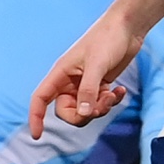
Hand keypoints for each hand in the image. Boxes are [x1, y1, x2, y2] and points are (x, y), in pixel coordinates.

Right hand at [28, 9, 138, 138]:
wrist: (127, 28)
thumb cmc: (107, 39)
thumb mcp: (97, 65)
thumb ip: (89, 90)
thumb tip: (83, 113)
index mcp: (61, 73)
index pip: (40, 98)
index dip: (35, 117)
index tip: (37, 135)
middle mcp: (70, 81)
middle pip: (67, 112)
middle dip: (83, 115)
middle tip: (100, 105)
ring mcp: (85, 84)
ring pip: (85, 110)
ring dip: (100, 108)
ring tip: (112, 94)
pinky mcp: (100, 85)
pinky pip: (100, 104)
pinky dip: (110, 101)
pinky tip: (120, 91)